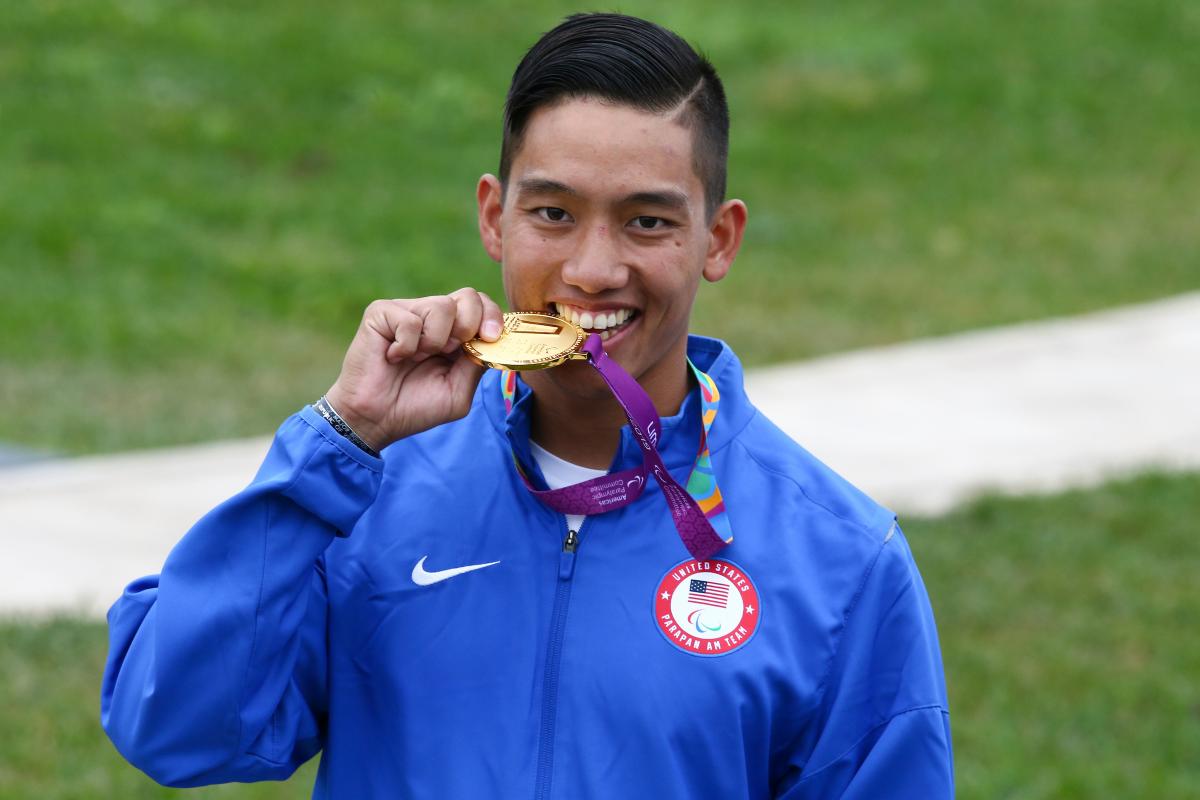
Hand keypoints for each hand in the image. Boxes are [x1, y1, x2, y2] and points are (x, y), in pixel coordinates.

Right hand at [324, 288, 503, 449]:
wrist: (375, 420)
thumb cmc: (415, 407)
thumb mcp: (458, 391)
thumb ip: (477, 363)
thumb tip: (492, 338)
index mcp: (453, 332)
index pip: (482, 305)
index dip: (492, 315)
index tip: (491, 336)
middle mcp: (432, 317)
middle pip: (468, 296)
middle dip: (468, 325)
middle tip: (450, 351)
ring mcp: (406, 311)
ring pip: (441, 306)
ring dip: (434, 341)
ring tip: (416, 358)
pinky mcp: (381, 313)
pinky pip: (410, 319)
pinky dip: (406, 346)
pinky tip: (393, 357)